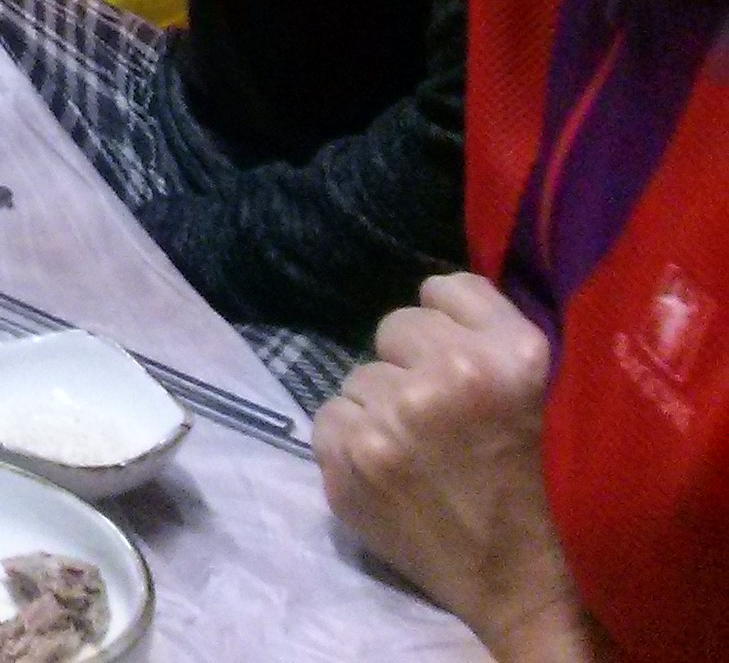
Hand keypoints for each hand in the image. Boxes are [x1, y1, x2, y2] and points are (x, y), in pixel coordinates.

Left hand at [315, 275, 604, 659]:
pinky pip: (329, 418)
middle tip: (443, 415)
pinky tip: (391, 471)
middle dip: (412, 363)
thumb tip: (432, 293)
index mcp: (511, 356)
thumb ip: (492, 334)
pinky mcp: (349, 466)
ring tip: (422, 452)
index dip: (449, 324)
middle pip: (393, 328)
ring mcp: (391, 423)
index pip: (443, 288)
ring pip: (360, 377)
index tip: (461, 359)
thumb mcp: (547, 391)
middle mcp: (449, 378)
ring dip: (382, 406)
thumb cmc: (547, 489)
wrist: (531, 590)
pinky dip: (352, 441)